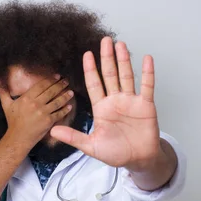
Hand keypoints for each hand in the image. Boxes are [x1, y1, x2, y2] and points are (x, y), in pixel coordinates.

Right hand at [0, 76, 73, 148]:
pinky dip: (66, 109)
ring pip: (57, 101)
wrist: (18, 138)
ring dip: (65, 96)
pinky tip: (70, 106)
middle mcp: (36, 104)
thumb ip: (3, 91)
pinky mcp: (49, 121)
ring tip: (71, 92)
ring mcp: (43, 113)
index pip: (42, 85)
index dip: (51, 79)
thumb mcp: (6, 105)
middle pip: (51, 91)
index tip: (57, 76)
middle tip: (66, 81)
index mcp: (27, 98)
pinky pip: (59, 113)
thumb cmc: (12, 121)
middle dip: (60, 85)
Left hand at [50, 37, 160, 170]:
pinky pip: (147, 86)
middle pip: (109, 75)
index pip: (94, 84)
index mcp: (101, 108)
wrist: (138, 160)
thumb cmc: (115, 153)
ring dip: (124, 60)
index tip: (86, 54)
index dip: (90, 69)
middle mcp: (115, 101)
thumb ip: (73, 137)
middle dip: (106, 58)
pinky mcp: (146, 105)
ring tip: (120, 44)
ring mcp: (131, 101)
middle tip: (104, 40)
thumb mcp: (91, 146)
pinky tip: (146, 58)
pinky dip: (147, 73)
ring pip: (126, 76)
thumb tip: (52, 131)